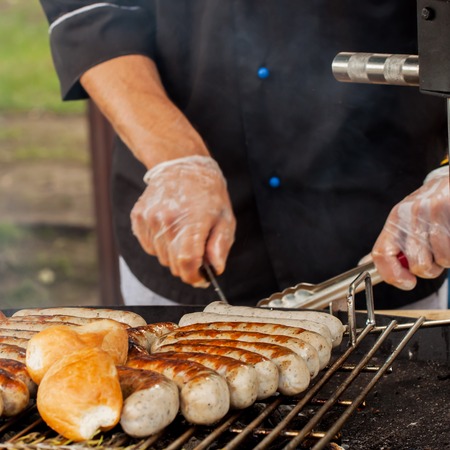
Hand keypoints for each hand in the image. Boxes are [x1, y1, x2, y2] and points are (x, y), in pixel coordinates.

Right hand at [131, 155, 235, 286]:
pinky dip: (159, 244)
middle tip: (197, 251)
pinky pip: (148, 246)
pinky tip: (169, 228)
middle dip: (186, 265)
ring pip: (160, 257)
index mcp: (191, 222)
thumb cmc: (208, 193)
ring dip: (172, 253)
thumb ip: (220, 246)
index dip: (194, 276)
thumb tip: (215, 269)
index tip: (201, 277)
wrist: (182, 165)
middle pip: (173, 264)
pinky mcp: (138, 216)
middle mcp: (166, 221)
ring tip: (183, 233)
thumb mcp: (225, 218)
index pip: (187, 263)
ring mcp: (149, 219)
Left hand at [372, 165, 449, 289]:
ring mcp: (428, 213)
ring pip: (440, 260)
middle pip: (416, 264)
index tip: (407, 283)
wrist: (447, 182)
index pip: (381, 255)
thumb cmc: (426, 208)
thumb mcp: (402, 223)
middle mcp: (407, 217)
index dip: (392, 275)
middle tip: (434, 258)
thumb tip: (364, 264)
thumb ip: (389, 246)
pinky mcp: (446, 209)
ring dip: (445, 260)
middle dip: (429, 269)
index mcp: (393, 222)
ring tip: (445, 245)